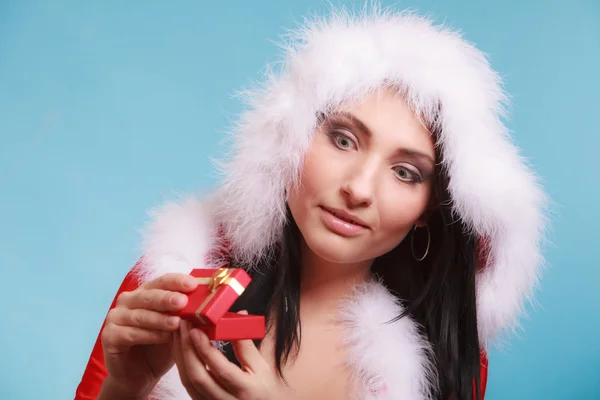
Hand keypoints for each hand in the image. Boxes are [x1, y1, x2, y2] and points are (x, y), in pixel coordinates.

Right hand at [100, 273, 197, 397]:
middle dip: (167, 298)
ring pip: (140, 315)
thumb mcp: (178, 327)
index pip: (161, 281)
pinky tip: (164, 337)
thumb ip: (186, 313)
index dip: (176, 281)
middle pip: (149, 295)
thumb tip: (208, 303)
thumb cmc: (161, 345)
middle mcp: (129, 301)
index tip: (193, 284)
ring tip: (177, 323)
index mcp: (146, 292)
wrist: (141, 374)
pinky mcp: (110, 336)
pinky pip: (130, 333)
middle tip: (183, 302)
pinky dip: (149, 335)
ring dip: (160, 318)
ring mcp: (116, 317)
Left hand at [173, 314, 276, 399]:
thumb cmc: (264, 390)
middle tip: (183, 324)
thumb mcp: (262, 368)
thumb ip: (247, 346)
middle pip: (198, 376)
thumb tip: (239, 316)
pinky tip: (181, 348)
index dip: (206, 349)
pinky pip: (187, 385)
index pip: (221, 370)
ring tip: (179, 332)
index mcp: (245, 390)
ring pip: (188, 381)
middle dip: (187, 348)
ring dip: (180, 354)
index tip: (196, 329)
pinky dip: (182, 364)